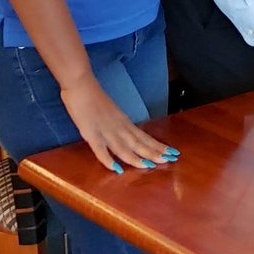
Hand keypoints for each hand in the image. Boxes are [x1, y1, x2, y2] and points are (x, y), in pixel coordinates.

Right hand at [59, 77, 174, 173]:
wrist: (81, 85)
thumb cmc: (94, 98)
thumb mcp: (112, 113)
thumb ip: (119, 124)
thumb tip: (127, 134)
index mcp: (124, 123)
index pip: (144, 137)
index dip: (158, 146)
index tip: (172, 153)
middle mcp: (119, 128)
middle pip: (138, 143)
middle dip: (154, 153)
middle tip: (171, 159)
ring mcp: (105, 131)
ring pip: (123, 148)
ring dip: (136, 158)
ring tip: (150, 166)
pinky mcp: (90, 133)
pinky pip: (100, 149)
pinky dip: (108, 159)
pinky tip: (116, 168)